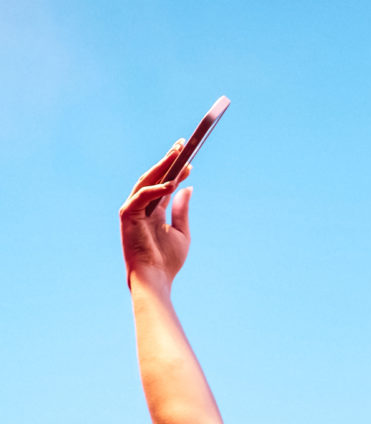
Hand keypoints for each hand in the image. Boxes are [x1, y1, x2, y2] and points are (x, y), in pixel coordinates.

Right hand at [119, 143, 192, 287]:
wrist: (156, 278)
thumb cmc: (168, 261)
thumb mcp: (181, 232)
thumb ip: (181, 210)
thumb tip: (188, 188)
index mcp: (153, 212)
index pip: (164, 185)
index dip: (176, 171)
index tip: (190, 160)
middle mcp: (141, 208)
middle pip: (154, 178)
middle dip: (168, 161)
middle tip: (182, 146)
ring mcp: (132, 210)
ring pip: (146, 181)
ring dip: (162, 167)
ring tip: (177, 155)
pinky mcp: (127, 215)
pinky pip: (142, 196)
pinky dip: (156, 189)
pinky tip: (172, 183)